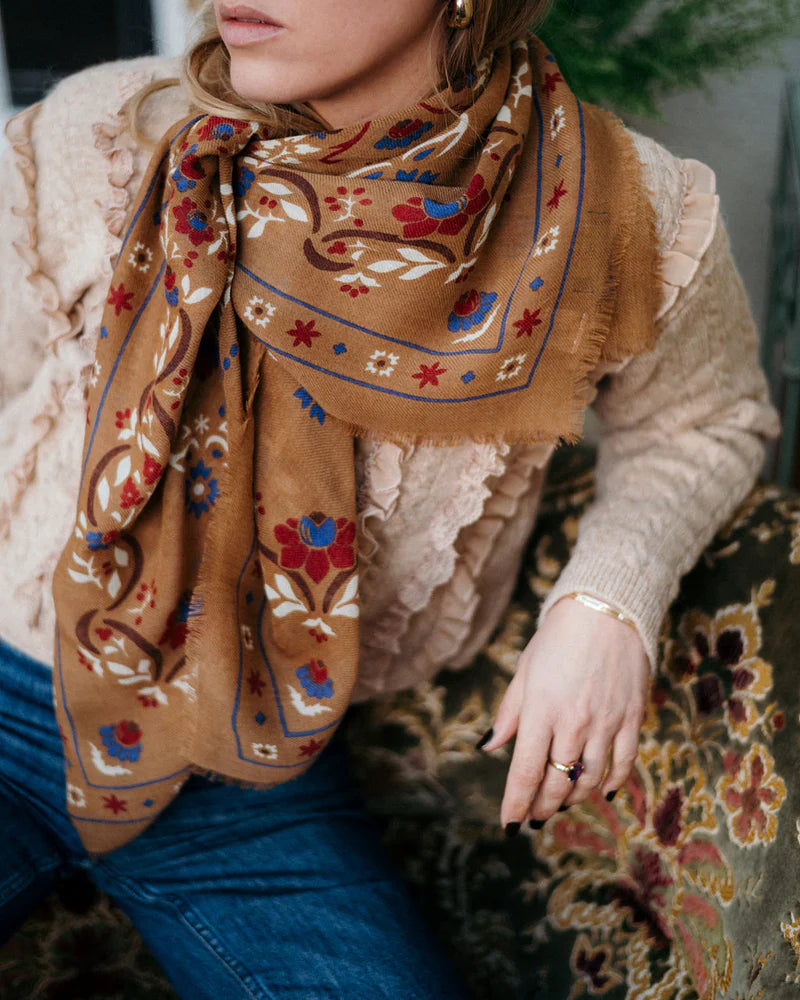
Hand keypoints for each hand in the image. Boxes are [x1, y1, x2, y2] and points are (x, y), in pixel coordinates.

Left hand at [479, 595, 650, 829]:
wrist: (605, 611)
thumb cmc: (557, 639)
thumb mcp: (524, 671)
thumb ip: (509, 713)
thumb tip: (489, 746)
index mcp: (541, 710)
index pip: (525, 772)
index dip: (516, 804)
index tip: (509, 823)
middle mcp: (574, 723)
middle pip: (556, 782)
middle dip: (542, 806)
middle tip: (534, 816)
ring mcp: (606, 723)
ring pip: (589, 780)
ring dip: (573, 798)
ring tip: (560, 803)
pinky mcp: (632, 719)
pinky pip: (623, 764)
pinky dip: (611, 784)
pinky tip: (600, 791)